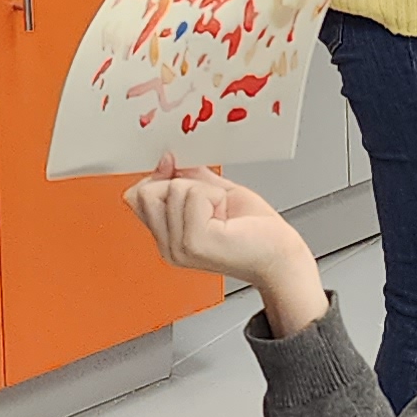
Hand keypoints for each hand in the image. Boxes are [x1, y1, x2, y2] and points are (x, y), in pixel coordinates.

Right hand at [129, 158, 324, 331]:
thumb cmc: (256, 233)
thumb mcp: (214, 193)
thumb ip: (187, 177)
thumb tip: (167, 160)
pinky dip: (213, 196)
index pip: (136, 197)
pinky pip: (192, 195)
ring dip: (205, 191)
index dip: (158, 178)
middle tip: (212, 203)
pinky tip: (225, 216)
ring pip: (173, 189)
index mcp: (167, 237)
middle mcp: (168, 247)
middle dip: (183, 184)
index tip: (178, 173)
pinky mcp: (194, 243)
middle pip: (147, 191)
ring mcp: (178, 248)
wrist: (280, 256)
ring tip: (221, 212)